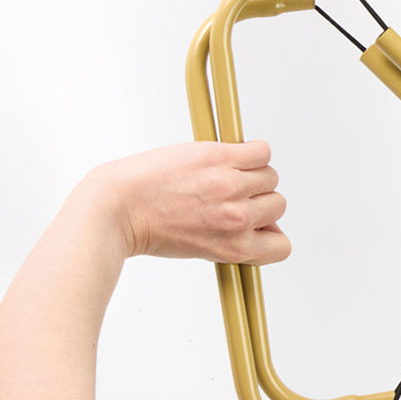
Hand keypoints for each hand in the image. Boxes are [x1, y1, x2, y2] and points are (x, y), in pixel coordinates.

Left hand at [85, 140, 291, 265]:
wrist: (119, 207)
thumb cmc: (149, 228)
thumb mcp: (200, 249)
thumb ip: (234, 241)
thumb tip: (260, 229)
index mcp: (234, 246)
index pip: (282, 245)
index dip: (269, 232)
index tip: (256, 224)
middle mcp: (238, 218)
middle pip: (277, 204)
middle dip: (257, 199)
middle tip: (230, 195)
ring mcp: (231, 186)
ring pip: (270, 176)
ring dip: (253, 173)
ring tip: (224, 175)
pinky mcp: (220, 157)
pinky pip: (261, 150)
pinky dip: (252, 151)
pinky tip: (230, 156)